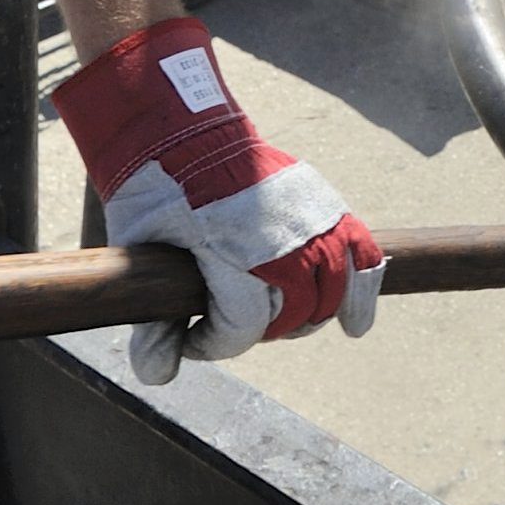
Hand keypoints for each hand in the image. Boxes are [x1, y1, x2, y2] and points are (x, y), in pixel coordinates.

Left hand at [49, 18, 384, 384]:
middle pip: (292, 314)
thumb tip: (157, 374)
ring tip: (288, 321)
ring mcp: (307, 219)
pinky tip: (356, 323)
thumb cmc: (157, 192)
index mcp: (231, 253)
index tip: (193, 336)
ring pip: (333, 290)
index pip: (243, 328)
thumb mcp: (141, 253)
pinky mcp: (322, 202)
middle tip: (237, 322)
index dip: (215, 343)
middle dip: (264, 329)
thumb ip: (152, 319)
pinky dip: (363, 286)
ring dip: (312, 315)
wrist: (183, 130)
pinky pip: (359, 250)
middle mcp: (278, 240)